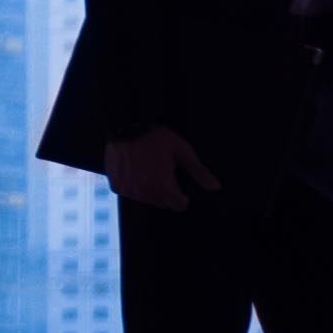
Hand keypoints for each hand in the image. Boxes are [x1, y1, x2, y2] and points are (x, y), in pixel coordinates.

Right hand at [103, 125, 222, 211]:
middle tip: (163, 173)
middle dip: (166, 192)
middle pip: (163, 203)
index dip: (182, 197)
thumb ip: (198, 171)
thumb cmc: (155, 137)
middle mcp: (146, 192)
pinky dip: (134, 186)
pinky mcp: (116, 186)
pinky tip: (135, 170)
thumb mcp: (182, 151)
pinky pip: (130, 193)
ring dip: (150, 190)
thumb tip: (215, 187)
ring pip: (146, 199)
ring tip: (149, 169)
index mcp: (164, 186)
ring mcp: (129, 190)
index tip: (180, 187)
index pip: (179, 206)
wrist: (125, 126)